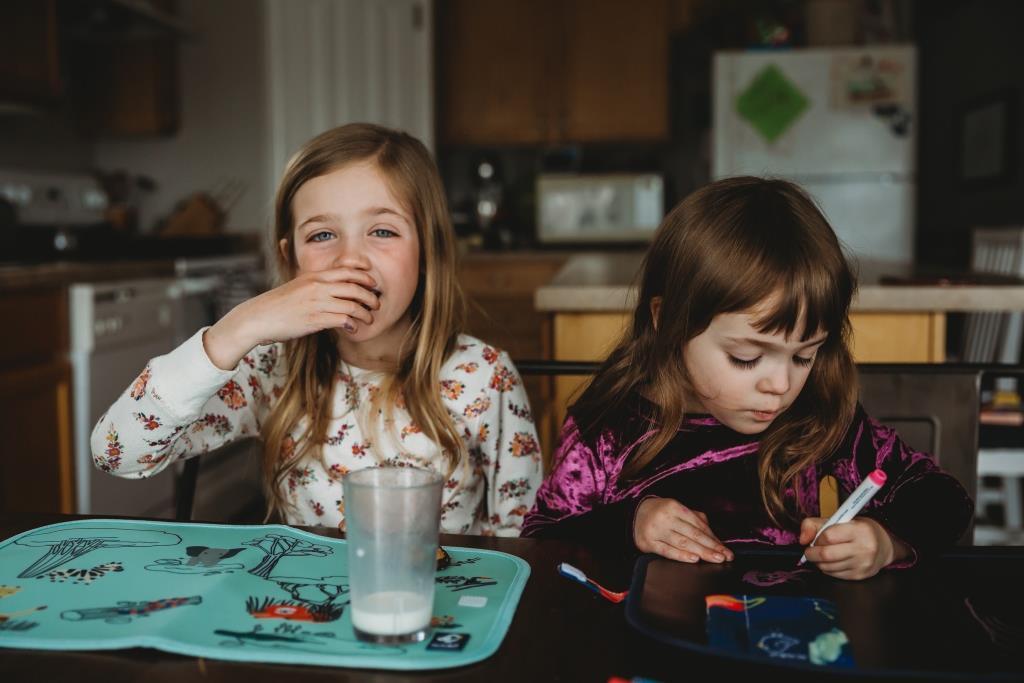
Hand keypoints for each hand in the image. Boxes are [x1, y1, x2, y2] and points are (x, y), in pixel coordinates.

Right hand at [203, 267, 379, 369]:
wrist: (258, 317)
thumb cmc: (278, 304)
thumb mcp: (297, 286)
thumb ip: (316, 284)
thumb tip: (332, 285)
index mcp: (314, 276)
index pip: (347, 271)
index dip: (364, 277)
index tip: (373, 284)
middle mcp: (317, 287)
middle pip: (355, 287)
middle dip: (371, 297)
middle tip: (376, 304)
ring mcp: (316, 303)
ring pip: (353, 305)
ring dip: (365, 314)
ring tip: (368, 319)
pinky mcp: (314, 319)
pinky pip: (342, 319)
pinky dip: (352, 324)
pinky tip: (353, 328)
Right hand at [633, 496, 733, 563]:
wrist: (633, 515)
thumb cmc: (661, 513)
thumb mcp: (677, 509)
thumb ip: (696, 519)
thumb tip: (714, 536)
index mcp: (674, 506)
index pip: (698, 524)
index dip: (713, 537)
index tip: (725, 548)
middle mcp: (665, 517)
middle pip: (692, 534)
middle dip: (711, 546)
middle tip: (725, 556)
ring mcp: (656, 530)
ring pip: (682, 543)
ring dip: (701, 552)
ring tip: (716, 559)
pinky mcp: (648, 542)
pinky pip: (667, 551)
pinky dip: (681, 556)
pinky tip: (694, 559)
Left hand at [799, 516, 906, 579]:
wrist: (883, 545)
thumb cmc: (857, 530)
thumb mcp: (837, 519)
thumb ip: (813, 524)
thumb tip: (802, 539)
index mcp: (859, 530)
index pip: (828, 536)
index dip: (817, 538)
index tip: (816, 538)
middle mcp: (864, 548)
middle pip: (826, 555)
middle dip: (812, 553)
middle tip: (809, 551)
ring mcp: (862, 564)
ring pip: (828, 567)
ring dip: (818, 562)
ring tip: (821, 554)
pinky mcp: (860, 576)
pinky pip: (834, 575)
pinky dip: (827, 568)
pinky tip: (831, 561)